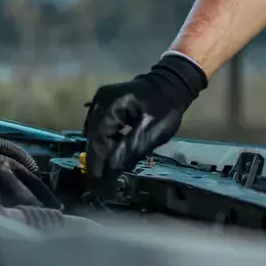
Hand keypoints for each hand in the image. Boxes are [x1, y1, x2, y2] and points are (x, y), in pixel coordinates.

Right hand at [83, 53, 206, 187]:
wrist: (172, 82)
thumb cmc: (165, 108)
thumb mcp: (152, 132)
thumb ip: (129, 150)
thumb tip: (110, 169)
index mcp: (112, 107)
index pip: (98, 140)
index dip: (97, 163)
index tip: (98, 183)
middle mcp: (101, 101)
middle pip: (94, 136)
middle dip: (98, 159)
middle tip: (101, 181)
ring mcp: (101, 99)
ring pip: (94, 131)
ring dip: (100, 150)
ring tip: (105, 170)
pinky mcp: (105, 100)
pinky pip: (99, 124)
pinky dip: (104, 138)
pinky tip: (110, 149)